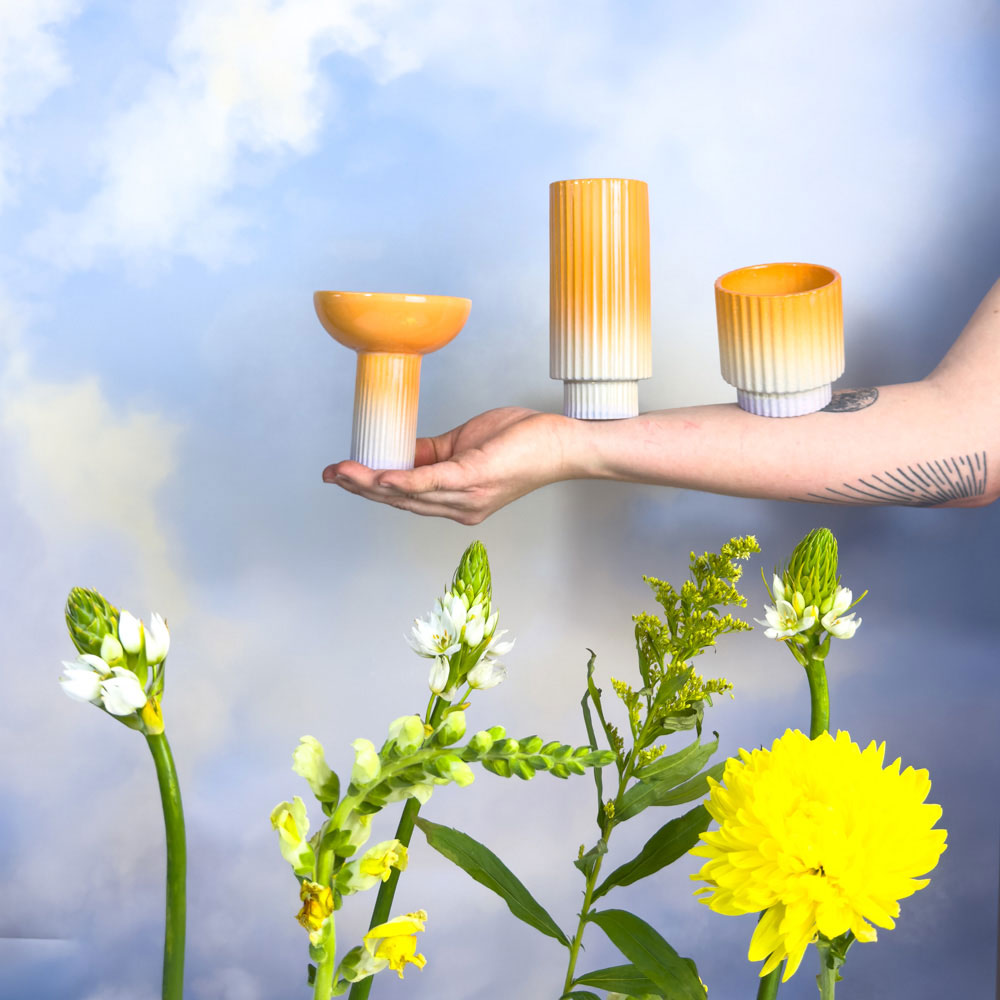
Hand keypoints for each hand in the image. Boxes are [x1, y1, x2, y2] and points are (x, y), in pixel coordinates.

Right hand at [322, 407, 577, 523]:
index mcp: (456, 500)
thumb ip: (433, 452)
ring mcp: (467, 497)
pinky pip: (433, 483)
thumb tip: (402, 451)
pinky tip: (383, 478)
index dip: (370, 489)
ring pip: (409, 495)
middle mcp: (459, 507)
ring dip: (372, 485)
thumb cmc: (523, 442)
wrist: (562, 445)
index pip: (405, 498)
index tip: (341, 477)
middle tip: (330, 475)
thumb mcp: (467, 445)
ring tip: (344, 473)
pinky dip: (405, 482)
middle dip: (361, 489)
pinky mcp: (475, 478)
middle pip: (399, 502)